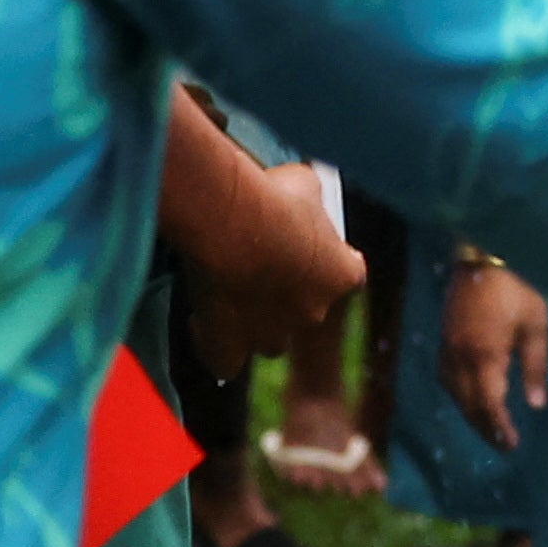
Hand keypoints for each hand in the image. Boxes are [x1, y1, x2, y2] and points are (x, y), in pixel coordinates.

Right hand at [178, 152, 364, 362]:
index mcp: (343, 277)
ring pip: (270, 341)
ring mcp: (272, 334)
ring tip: (231, 296)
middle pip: (305, 311)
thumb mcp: (304, 185)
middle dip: (286, 293)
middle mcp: (314, 313)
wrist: (229, 222)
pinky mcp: (232, 348)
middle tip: (258, 264)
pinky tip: (202, 325)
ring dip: (256, 324)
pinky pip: (226, 361)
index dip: (324, 263)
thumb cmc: (271, 198)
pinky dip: (216, 348)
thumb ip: (309, 199)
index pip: (345, 275)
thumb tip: (302, 194)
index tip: (304, 246)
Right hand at [443, 260, 547, 447]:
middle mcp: (460, 359)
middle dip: (485, 428)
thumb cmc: (517, 290)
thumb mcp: (536, 327)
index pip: (488, 405)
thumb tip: (536, 405)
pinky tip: (471, 399)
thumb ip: (535, 367)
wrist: (482, 259)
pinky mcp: (443, 341)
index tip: (511, 445)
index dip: (499, 428)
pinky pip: (447, 379)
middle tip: (503, 444)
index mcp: (484, 357)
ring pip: (455, 395)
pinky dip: (459, 396)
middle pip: (469, 405)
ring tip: (490, 428)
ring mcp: (447, 350)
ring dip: (471, 415)